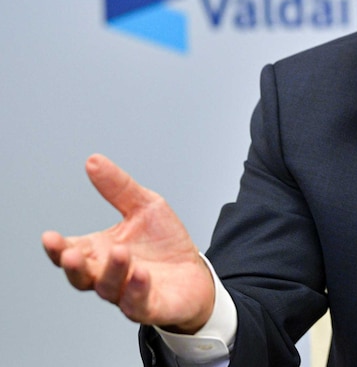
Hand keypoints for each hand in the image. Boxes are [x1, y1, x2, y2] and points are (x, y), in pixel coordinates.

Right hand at [42, 154, 214, 332]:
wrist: (195, 272)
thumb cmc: (164, 243)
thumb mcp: (145, 206)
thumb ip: (119, 187)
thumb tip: (93, 161)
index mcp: (100, 252)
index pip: (71, 252)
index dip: (58, 248)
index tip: (50, 237)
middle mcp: (108, 275)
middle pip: (82, 277)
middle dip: (74, 266)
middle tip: (71, 254)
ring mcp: (128, 293)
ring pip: (109, 288)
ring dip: (112, 271)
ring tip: (120, 252)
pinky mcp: (151, 306)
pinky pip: (138, 304)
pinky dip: (136, 290)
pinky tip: (141, 274)